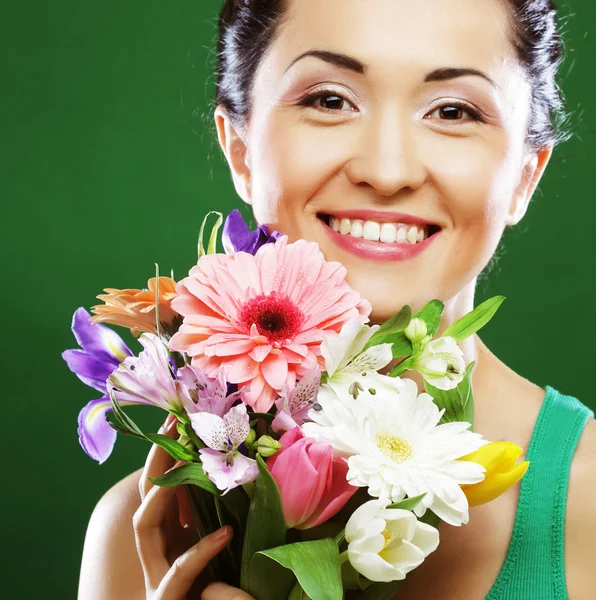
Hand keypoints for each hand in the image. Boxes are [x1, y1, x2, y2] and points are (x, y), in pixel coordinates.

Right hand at [134, 413, 253, 598]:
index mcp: (171, 532)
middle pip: (146, 494)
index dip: (167, 451)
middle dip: (157, 458)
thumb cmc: (228, 584)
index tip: (179, 419)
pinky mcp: (165, 599)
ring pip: (145, 524)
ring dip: (164, 491)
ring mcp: (157, 574)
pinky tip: (226, 533)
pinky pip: (178, 571)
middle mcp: (158, 548)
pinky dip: (201, 549)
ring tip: (186, 463)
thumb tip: (249, 466)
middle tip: (175, 426)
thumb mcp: (228, 540)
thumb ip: (227, 511)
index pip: (160, 483)